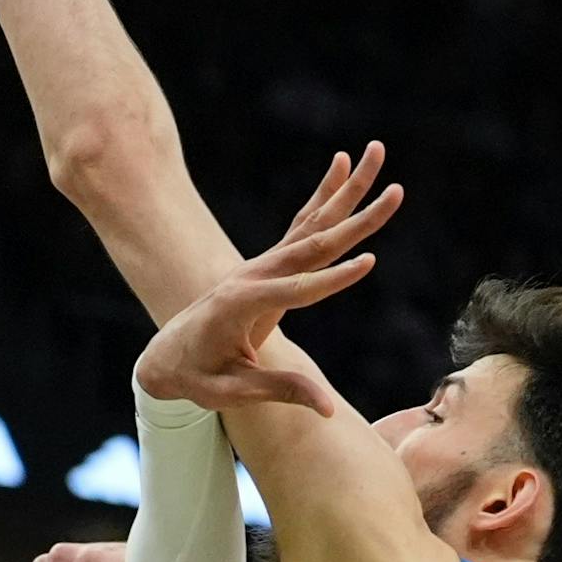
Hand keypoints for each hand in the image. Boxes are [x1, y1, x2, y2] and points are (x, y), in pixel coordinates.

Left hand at [134, 142, 401, 414]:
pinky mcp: (267, 265)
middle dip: (355, 218)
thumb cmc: (196, 377)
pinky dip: (324, 196)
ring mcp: (259, 265)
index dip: (331, 280)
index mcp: (240, 305)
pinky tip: (342, 166)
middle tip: (395, 191)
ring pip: (311, 223)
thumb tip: (327, 409)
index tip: (368, 262)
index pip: (295, 290)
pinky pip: (301, 225)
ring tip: (374, 153)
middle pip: (312, 242)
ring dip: (346, 189)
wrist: (165, 357)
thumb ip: (280, 392)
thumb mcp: (230, 392)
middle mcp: (251, 275)